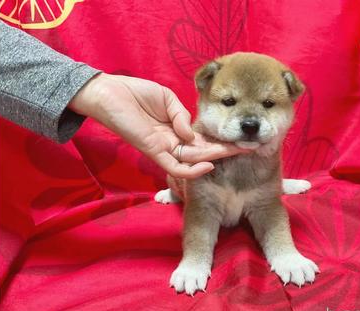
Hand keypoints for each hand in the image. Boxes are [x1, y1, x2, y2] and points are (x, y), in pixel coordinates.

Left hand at [69, 73, 247, 177]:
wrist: (111, 93)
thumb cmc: (136, 93)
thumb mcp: (167, 99)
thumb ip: (182, 116)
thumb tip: (191, 133)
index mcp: (176, 129)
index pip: (203, 138)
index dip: (222, 139)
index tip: (241, 137)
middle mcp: (173, 142)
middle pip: (203, 151)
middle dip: (226, 150)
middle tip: (248, 147)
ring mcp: (164, 148)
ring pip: (194, 159)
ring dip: (216, 157)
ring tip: (236, 152)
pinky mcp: (154, 151)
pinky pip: (176, 167)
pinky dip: (192, 169)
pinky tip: (209, 165)